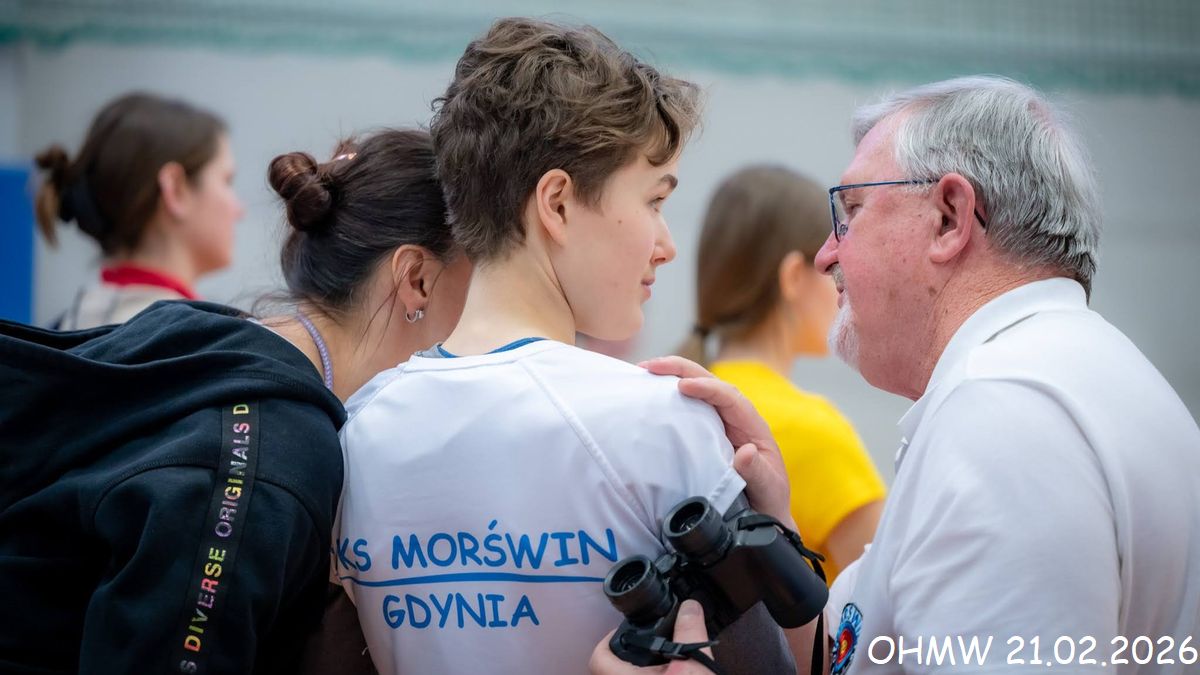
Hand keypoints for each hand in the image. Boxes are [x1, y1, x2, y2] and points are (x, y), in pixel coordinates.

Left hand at [589, 600, 713, 674]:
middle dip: (624, 654)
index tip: (624, 631)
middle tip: (643, 643)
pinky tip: (667, 672)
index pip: (598, 658)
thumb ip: (690, 631)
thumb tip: (690, 607)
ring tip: (656, 657)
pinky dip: (649, 674)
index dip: (606, 640)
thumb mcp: (693, 664)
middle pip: (609, 667)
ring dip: (634, 668)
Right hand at [640, 356, 793, 527]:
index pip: (729, 397)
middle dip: (681, 369)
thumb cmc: (768, 500)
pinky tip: (650, 393)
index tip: (681, 387)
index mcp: (752, 425)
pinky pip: (689, 406)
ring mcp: (720, 422)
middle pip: (710, 381)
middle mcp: (736, 417)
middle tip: (650, 366)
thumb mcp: (768, 489)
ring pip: (698, 389)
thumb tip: (746, 452)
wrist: (765, 513)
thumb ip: (758, 473)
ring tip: (643, 372)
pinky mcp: (706, 430)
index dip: (706, 388)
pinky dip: (669, 395)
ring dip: (671, 376)